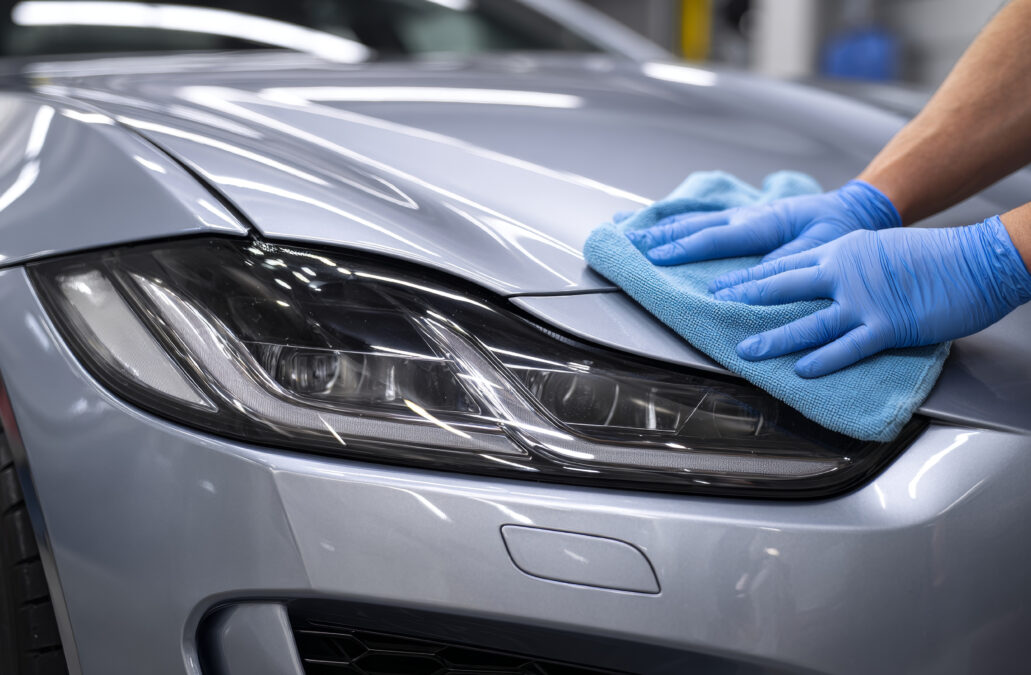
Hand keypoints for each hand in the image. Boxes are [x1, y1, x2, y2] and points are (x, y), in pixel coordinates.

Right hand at [625, 180, 899, 264]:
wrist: (858, 208)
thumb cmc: (842, 230)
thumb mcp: (821, 250)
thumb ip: (784, 264)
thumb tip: (749, 280)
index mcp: (764, 223)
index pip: (715, 237)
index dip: (684, 249)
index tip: (655, 257)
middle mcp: (750, 215)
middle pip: (697, 225)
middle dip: (663, 234)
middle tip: (631, 241)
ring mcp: (747, 214)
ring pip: (699, 219)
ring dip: (668, 227)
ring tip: (638, 231)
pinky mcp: (748, 218)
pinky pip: (710, 219)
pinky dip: (685, 221)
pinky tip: (669, 225)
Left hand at [710, 217, 1030, 376]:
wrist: (976, 258)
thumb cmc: (931, 254)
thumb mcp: (876, 247)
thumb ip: (845, 264)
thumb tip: (823, 280)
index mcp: (841, 250)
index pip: (784, 263)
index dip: (749, 275)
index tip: (721, 283)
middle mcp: (844, 272)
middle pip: (783, 286)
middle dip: (744, 298)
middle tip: (714, 307)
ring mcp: (863, 301)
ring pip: (807, 322)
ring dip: (774, 339)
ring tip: (745, 351)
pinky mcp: (886, 326)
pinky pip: (847, 346)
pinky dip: (823, 360)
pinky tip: (801, 371)